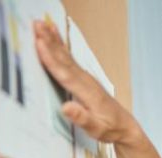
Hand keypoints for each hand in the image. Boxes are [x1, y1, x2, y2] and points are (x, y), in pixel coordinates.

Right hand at [33, 20, 138, 144]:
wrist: (125, 126)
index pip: (65, 74)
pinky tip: (54, 36)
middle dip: (50, 42)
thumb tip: (66, 107)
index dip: (51, 59)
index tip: (40, 43)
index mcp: (87, 93)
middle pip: (65, 60)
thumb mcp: (96, 129)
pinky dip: (60, 46)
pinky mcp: (84, 78)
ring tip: (42, 23)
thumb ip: (82, 118)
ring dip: (54, 40)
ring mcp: (86, 78)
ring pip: (66, 56)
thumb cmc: (109, 128)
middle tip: (36, 24)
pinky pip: (69, 59)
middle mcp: (86, 81)